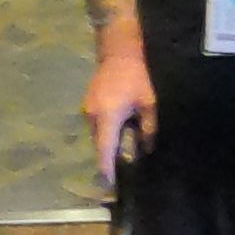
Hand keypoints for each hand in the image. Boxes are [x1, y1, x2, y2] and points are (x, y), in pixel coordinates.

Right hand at [82, 52, 156, 186]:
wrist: (118, 52)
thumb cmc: (136, 77)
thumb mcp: (148, 102)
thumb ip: (148, 127)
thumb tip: (147, 147)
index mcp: (107, 117)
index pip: (104, 149)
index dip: (106, 167)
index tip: (108, 183)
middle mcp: (93, 116)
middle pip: (100, 143)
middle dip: (110, 153)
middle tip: (123, 163)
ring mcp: (87, 109)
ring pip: (97, 133)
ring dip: (108, 138)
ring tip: (124, 139)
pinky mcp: (87, 104)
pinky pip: (96, 123)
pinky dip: (106, 127)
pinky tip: (119, 122)